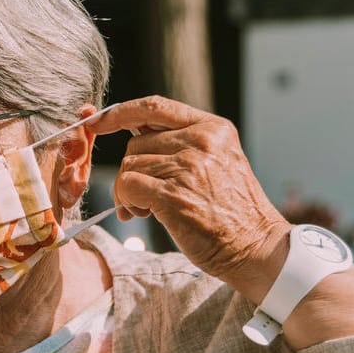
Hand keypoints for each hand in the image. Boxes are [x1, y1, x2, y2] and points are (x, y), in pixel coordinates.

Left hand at [89, 96, 290, 301]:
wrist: (256, 246)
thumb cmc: (232, 211)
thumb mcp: (218, 162)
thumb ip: (183, 144)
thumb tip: (134, 134)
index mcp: (212, 129)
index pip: (155, 106)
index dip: (119, 112)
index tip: (97, 121)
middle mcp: (201, 142)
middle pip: (136, 143)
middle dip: (130, 171)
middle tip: (141, 197)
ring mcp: (188, 167)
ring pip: (129, 166)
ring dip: (128, 192)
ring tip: (148, 209)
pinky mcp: (174, 195)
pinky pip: (127, 186)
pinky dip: (127, 202)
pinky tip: (142, 214)